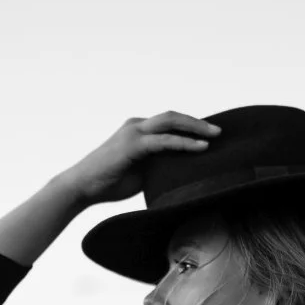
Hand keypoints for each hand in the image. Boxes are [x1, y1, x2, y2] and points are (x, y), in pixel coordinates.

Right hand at [63, 111, 222, 206]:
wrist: (83, 187)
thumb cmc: (110, 182)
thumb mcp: (142, 171)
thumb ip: (159, 165)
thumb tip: (183, 173)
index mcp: (139, 130)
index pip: (170, 123)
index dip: (191, 127)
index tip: (210, 135)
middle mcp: (137, 126)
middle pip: (174, 117)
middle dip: (198, 123)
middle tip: (220, 132)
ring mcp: (134, 132)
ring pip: (171, 123)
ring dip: (196, 128)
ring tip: (216, 136)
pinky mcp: (133, 145)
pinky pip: (164, 141)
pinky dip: (184, 143)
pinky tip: (201, 148)